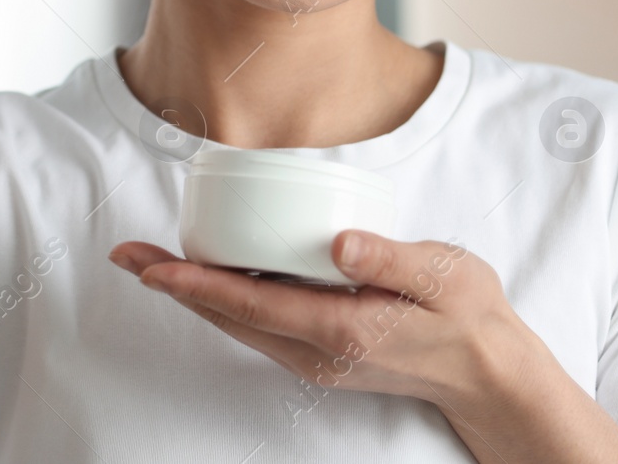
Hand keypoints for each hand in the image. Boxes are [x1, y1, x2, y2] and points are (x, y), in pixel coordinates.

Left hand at [108, 231, 537, 410]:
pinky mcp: (318, 348)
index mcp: (340, 328)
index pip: (252, 303)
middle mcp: (315, 349)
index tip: (152, 266)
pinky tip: (209, 275)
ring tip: (151, 261)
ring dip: (192, 292)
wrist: (490, 375)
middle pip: (228, 316)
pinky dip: (223, 299)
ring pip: (237, 322)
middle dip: (174, 285)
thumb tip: (339, 242)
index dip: (197, 283)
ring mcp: (314, 355)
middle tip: (127, 254)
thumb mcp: (446, 277)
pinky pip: (256, 323)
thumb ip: (392, 258)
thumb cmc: (469, 318)